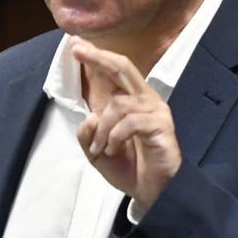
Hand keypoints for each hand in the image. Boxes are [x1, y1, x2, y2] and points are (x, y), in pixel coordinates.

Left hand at [71, 37, 181, 210]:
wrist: (153, 193)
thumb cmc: (129, 169)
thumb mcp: (98, 152)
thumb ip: (88, 134)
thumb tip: (89, 116)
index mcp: (130, 101)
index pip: (114, 72)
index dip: (96, 56)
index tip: (76, 44)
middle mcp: (144, 99)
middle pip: (123, 67)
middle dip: (98, 57)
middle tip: (77, 50)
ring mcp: (155, 111)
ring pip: (119, 104)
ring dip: (102, 129)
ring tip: (101, 149)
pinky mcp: (161, 125)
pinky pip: (130, 122)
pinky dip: (115, 137)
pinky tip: (113, 150)